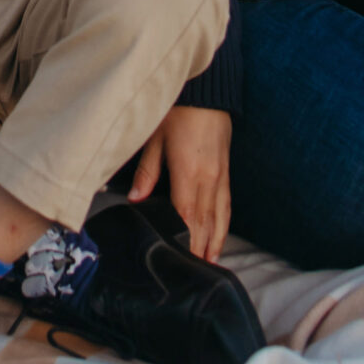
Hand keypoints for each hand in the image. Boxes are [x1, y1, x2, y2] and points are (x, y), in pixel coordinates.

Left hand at [129, 106, 232, 261]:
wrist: (207, 89)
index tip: (183, 263)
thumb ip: (147, 170)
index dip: (186, 242)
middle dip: (199, 249)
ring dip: (214, 242)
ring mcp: (220, 175)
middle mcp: (208, 178)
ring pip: (219, 217)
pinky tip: (220, 236)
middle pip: (204, 223)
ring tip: (209, 265)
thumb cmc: (177, 110)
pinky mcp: (226, 170)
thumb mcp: (155, 137)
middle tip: (194, 275)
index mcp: (188, 172)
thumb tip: (136, 199)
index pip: (187, 217)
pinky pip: (227, 204)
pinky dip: (224, 224)